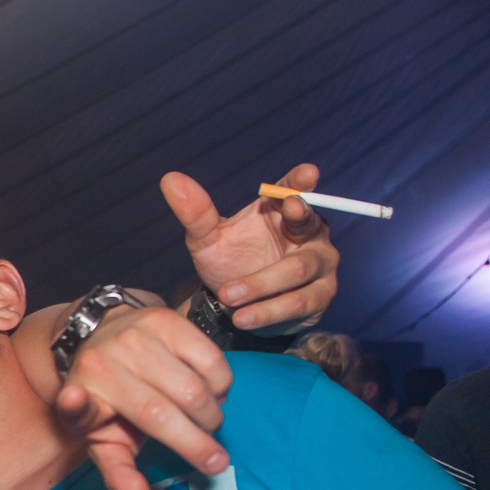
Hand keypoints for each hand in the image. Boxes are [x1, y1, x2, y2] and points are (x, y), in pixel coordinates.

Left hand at [56, 306, 231, 489]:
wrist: (101, 336)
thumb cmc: (110, 401)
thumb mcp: (105, 439)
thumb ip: (120, 474)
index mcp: (81, 399)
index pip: (76, 409)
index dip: (74, 405)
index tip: (73, 400)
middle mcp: (102, 363)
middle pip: (162, 414)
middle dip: (198, 446)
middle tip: (215, 462)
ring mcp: (133, 337)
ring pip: (195, 390)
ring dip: (211, 415)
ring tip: (204, 421)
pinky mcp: (165, 319)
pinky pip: (213, 362)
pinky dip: (221, 385)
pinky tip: (209, 391)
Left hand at [164, 163, 337, 334]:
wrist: (235, 306)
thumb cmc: (230, 262)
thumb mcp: (207, 240)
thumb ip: (195, 213)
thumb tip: (170, 179)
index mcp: (282, 210)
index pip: (294, 188)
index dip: (301, 180)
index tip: (308, 172)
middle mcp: (309, 232)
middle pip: (308, 223)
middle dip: (300, 217)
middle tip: (290, 208)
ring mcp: (319, 264)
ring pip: (298, 269)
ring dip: (262, 284)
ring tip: (229, 296)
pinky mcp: (319, 297)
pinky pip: (299, 302)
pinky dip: (268, 311)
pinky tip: (243, 317)